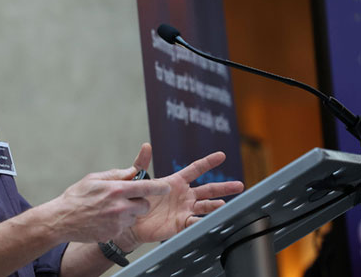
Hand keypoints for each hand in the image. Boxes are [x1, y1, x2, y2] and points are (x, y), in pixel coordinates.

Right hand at [48, 167, 170, 243]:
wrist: (62, 220)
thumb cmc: (76, 197)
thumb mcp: (94, 179)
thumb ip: (116, 175)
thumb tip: (132, 171)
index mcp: (116, 190)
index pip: (146, 187)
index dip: (159, 187)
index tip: (166, 187)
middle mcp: (119, 206)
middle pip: (145, 205)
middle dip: (141, 202)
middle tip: (127, 199)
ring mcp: (117, 222)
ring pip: (134, 216)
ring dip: (128, 213)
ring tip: (110, 209)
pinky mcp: (114, 233)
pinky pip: (124, 226)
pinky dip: (118, 222)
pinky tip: (104, 219)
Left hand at [126, 144, 244, 244]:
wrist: (130, 220)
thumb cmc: (135, 198)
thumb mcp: (139, 179)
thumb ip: (142, 163)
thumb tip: (146, 146)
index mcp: (176, 182)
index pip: (195, 169)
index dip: (208, 162)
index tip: (221, 155)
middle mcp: (184, 195)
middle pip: (208, 189)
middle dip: (224, 188)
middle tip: (239, 185)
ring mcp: (184, 210)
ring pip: (205, 206)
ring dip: (215, 206)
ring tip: (223, 204)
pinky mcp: (181, 224)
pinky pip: (195, 223)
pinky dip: (203, 222)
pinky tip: (212, 221)